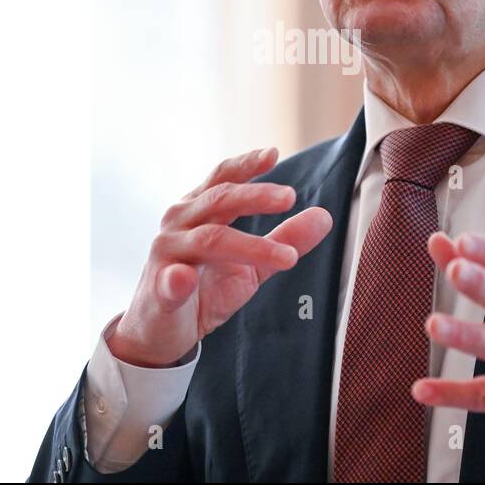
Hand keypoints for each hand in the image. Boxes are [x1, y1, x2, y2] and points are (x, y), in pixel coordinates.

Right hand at [108, 147, 332, 367]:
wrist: (161, 330)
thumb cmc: (204, 290)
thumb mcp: (252, 264)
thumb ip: (284, 239)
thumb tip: (324, 216)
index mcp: (200, 211)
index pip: (223, 179)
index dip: (246, 165)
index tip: (273, 154)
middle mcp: (180, 223)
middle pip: (219, 200)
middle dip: (255, 196)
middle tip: (289, 197)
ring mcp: (167, 254)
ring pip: (208, 239)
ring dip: (249, 245)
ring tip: (285, 256)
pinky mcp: (159, 289)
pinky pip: (169, 282)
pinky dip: (176, 280)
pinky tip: (184, 278)